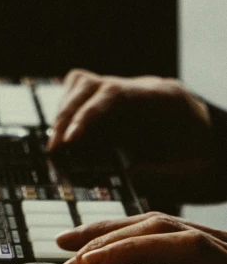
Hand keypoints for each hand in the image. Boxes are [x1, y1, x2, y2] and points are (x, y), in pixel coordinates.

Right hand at [46, 69, 211, 161]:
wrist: (217, 152)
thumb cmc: (210, 163)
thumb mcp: (200, 176)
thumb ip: (168, 177)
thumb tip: (130, 176)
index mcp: (163, 98)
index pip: (114, 95)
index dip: (87, 115)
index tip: (69, 141)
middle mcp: (140, 90)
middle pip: (90, 86)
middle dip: (67, 116)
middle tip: (54, 150)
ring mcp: (124, 95)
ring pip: (81, 87)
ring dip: (64, 114)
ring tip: (56, 148)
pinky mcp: (113, 107)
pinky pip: (81, 98)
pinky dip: (69, 116)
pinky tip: (67, 141)